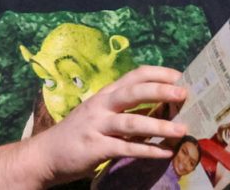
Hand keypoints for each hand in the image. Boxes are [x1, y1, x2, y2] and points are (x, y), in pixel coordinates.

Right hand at [24, 65, 188, 185]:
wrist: (44, 156)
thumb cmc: (79, 134)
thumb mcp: (100, 114)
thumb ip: (125, 109)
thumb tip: (161, 107)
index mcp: (105, 94)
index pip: (134, 75)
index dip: (157, 73)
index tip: (179, 76)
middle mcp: (101, 105)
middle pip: (134, 92)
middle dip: (161, 91)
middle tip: (184, 94)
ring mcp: (97, 126)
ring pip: (132, 122)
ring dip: (160, 125)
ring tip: (182, 130)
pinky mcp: (95, 148)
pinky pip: (125, 147)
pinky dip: (147, 150)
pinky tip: (165, 152)